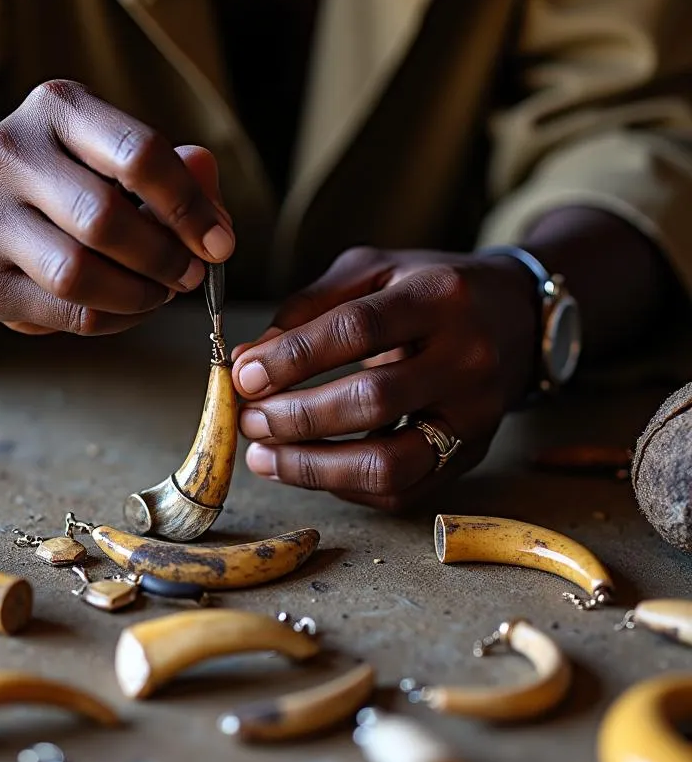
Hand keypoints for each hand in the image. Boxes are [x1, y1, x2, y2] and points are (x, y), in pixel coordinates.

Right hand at [0, 80, 233, 334]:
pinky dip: (113, 319)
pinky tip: (127, 307)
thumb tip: (215, 219)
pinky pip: (65, 313)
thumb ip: (181, 175)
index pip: (138, 153)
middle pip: (104, 219)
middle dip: (164, 257)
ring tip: (160, 292)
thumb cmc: (74, 177)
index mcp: (56, 106)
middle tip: (192, 275)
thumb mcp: (124, 155)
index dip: (189, 205)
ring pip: (78, 276)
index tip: (220, 242)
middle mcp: (8, 153)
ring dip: (139, 295)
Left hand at [229, 247, 539, 510]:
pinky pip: (402, 491)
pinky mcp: (472, 454)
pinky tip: (306, 466)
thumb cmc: (427, 288)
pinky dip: (343, 486)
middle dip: (296, 416)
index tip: (244, 374)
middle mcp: (467, 358)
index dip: (294, 357)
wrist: (517, 315)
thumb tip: (248, 360)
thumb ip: (309, 308)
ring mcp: (475, 414)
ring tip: (263, 455)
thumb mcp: (371, 271)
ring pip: (390, 463)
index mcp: (438, 297)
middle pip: (372, 400)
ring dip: (313, 467)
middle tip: (248, 418)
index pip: (358, 330)